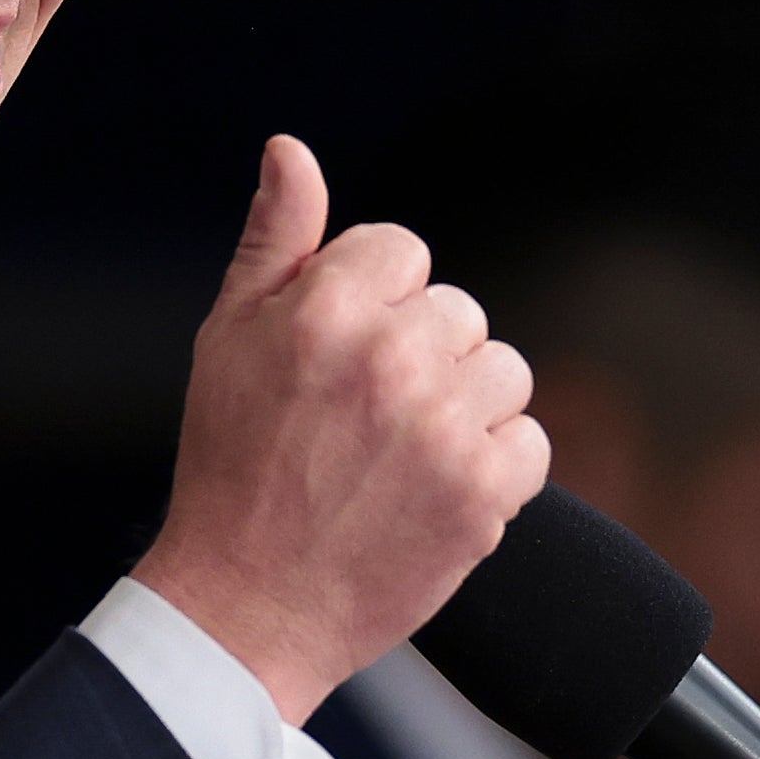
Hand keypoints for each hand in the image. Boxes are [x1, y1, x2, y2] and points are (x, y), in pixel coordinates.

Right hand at [134, 135, 548, 722]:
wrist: (245, 607)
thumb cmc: (232, 468)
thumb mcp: (228, 338)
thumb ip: (276, 240)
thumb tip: (291, 151)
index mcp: (326, 310)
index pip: (404, 252)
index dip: (375, 303)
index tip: (342, 358)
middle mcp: (391, 360)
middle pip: (459, 313)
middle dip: (422, 356)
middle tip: (365, 420)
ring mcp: (443, 428)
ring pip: (503, 373)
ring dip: (466, 410)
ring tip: (402, 456)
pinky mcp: (482, 494)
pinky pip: (530, 443)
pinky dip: (496, 471)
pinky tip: (436, 491)